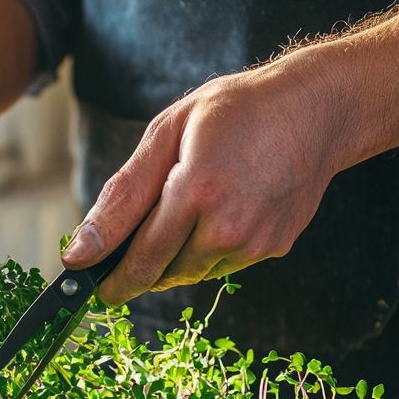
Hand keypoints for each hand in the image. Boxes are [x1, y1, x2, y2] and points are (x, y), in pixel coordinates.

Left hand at [62, 65, 341, 305]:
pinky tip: (220, 212)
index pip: (142, 258)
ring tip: (185, 210)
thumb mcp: (167, 132)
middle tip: (124, 255)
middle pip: (164, 273)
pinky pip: (223, 265)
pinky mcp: (274, 249)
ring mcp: (256, 242)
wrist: (316, 110)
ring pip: (192, 273)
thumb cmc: (235, 112)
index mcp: (197, 191)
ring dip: (175, 257)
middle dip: (139, 269)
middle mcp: (229, 225)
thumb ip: (122, 195)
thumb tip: (81, 250)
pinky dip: (208, 249)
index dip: (113, 279)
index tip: (92, 289)